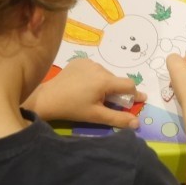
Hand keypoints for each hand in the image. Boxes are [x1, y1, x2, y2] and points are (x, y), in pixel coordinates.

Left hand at [25, 58, 143, 128]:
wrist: (48, 98)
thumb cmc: (73, 109)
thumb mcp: (97, 116)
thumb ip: (118, 119)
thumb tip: (137, 124)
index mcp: (105, 80)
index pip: (129, 84)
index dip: (133, 94)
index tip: (135, 102)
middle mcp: (99, 67)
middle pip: (116, 80)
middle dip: (114, 91)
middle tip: (104, 103)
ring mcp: (89, 62)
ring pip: (105, 74)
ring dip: (104, 84)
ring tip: (90, 94)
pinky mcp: (79, 60)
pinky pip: (93, 68)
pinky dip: (93, 76)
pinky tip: (83, 85)